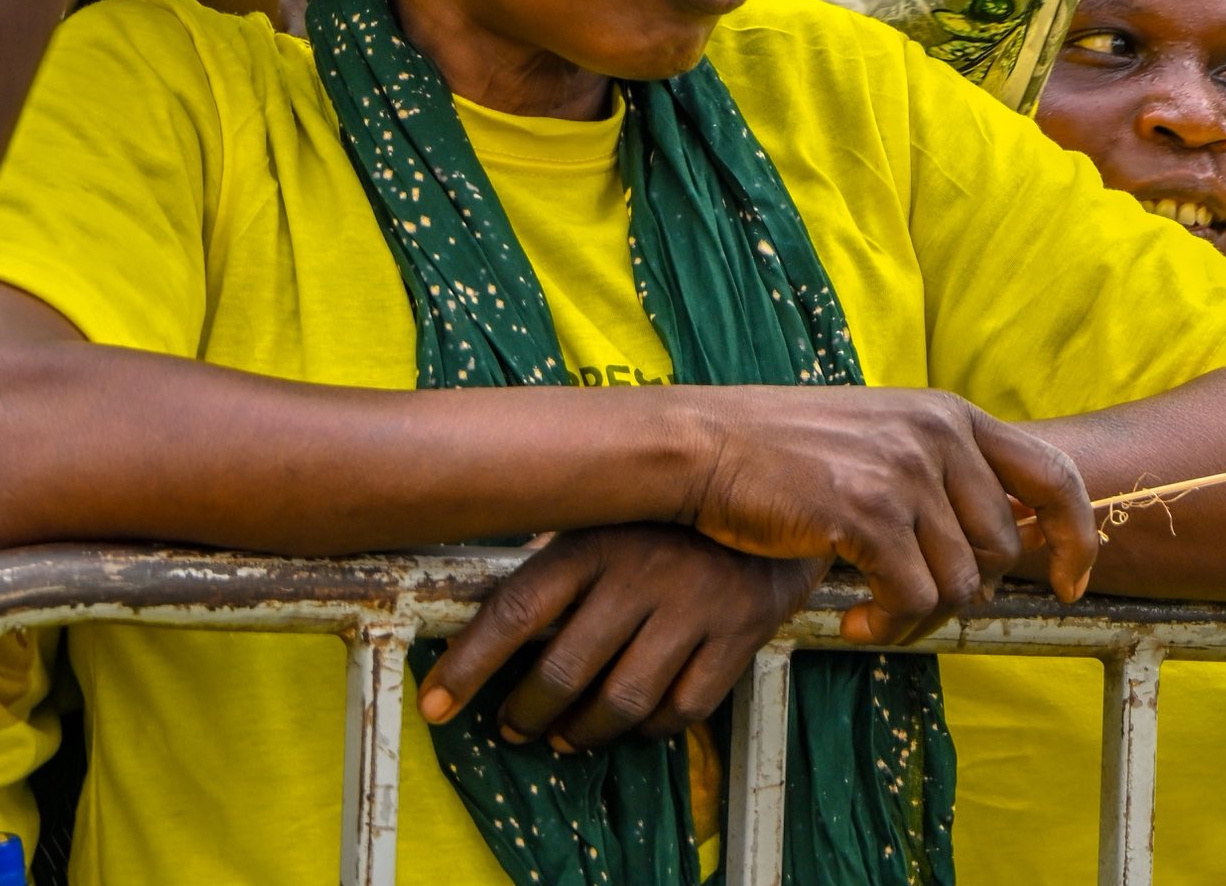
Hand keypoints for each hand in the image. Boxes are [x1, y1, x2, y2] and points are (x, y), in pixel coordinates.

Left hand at [423, 526, 818, 751]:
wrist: (789, 489)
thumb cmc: (676, 511)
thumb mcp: (613, 512)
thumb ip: (560, 551)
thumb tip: (487, 591)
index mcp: (598, 538)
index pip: (516, 610)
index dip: (468, 665)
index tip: (436, 704)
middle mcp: (644, 572)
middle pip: (564, 670)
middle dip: (525, 711)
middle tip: (512, 725)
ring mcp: (696, 606)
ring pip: (621, 701)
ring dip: (581, 732)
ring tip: (562, 736)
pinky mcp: (740, 634)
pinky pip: (684, 708)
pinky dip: (649, 729)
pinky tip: (631, 724)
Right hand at [683, 385, 1098, 643]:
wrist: (706, 446)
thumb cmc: (787, 452)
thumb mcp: (882, 435)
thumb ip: (940, 470)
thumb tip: (994, 538)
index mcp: (951, 415)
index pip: (1052, 476)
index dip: (1075, 536)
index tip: (1072, 582)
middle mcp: (939, 436)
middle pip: (1002, 548)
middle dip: (966, 592)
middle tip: (913, 604)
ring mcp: (905, 473)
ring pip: (962, 582)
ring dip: (922, 616)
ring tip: (878, 614)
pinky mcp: (867, 514)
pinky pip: (912, 598)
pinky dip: (890, 624)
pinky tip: (856, 622)